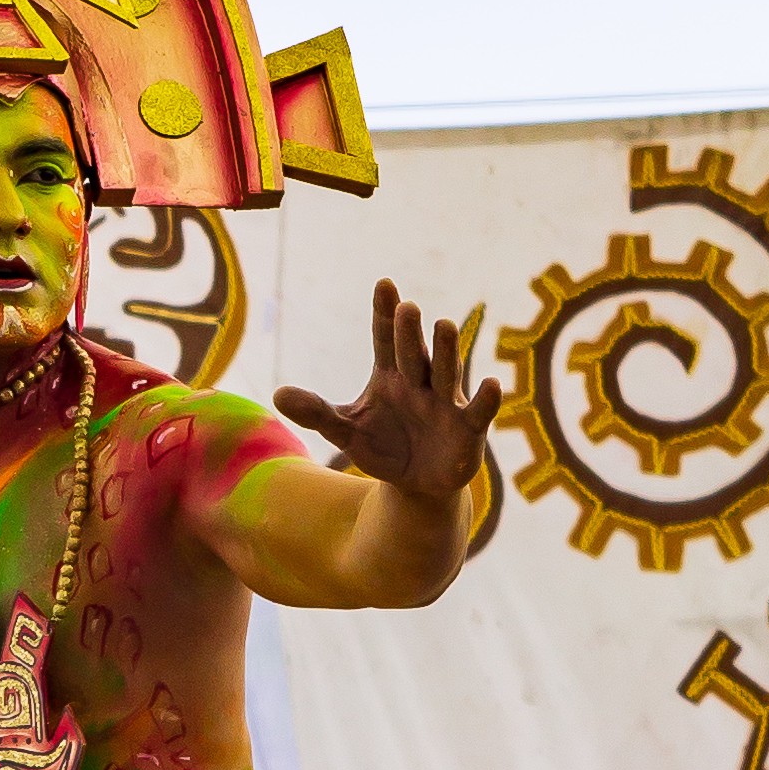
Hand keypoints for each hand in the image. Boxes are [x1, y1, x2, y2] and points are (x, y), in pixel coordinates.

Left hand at [274, 278, 500, 502]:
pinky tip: (492, 384)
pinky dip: (486, 399)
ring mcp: (445, 403)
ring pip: (446, 372)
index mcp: (391, 375)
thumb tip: (277, 394)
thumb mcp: (345, 431)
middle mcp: (420, 381)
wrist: (414, 485)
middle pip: (414, 352)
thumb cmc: (383, 447)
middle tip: (406, 308)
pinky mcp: (468, 429)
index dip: (384, 313)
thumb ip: (316, 412)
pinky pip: (478, 412)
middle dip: (410, 331)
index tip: (383, 284)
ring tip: (444, 325)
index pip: (385, 338)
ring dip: (446, 350)